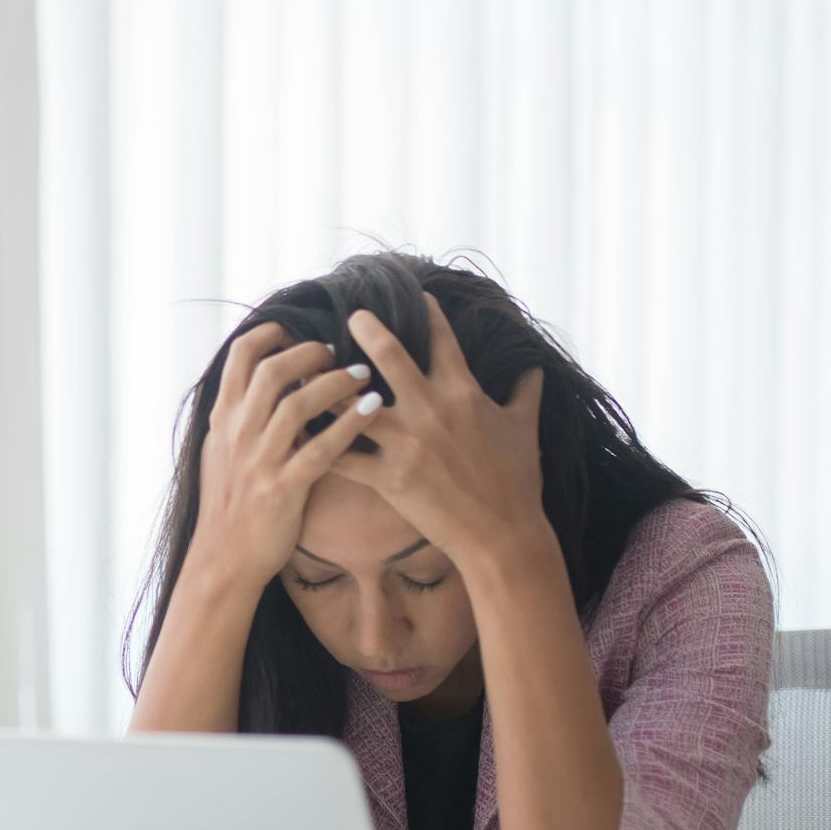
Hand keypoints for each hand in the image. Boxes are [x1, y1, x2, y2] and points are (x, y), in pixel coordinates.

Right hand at [186, 321, 381, 588]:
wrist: (224, 558)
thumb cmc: (228, 505)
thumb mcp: (219, 454)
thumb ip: (237, 419)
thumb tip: (253, 387)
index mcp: (223, 421)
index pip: (240, 358)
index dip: (269, 334)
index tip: (293, 330)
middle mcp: (238, 434)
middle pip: (273, 371)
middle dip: (308, 353)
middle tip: (334, 351)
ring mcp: (260, 460)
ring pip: (298, 405)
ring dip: (335, 382)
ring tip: (363, 374)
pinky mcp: (283, 488)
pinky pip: (322, 449)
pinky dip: (349, 424)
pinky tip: (372, 410)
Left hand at [333, 294, 548, 569]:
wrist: (503, 535)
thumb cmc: (517, 482)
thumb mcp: (525, 429)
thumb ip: (526, 393)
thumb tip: (535, 367)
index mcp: (463, 392)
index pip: (442, 340)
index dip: (428, 313)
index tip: (415, 294)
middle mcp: (431, 409)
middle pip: (389, 357)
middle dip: (366, 330)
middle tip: (349, 315)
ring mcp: (407, 444)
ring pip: (353, 405)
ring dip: (328, 388)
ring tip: (307, 374)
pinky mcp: (390, 479)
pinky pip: (344, 457)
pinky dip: (318, 445)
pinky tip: (296, 434)